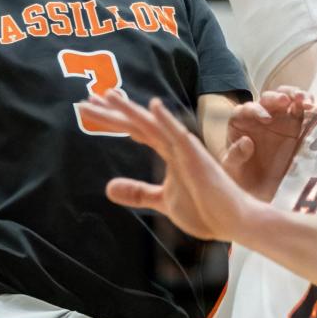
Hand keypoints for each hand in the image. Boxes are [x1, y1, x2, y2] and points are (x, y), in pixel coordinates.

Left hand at [80, 92, 260, 242]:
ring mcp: (186, 149)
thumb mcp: (163, 201)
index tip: (89, 109)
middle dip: (111, 112)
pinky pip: (180, 136)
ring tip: (107, 95)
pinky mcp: (197, 158)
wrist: (232, 222)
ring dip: (130, 110)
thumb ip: (139, 192)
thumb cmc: (204, 209)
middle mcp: (174, 144)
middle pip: (138, 123)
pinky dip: (167, 120)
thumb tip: (108, 188)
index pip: (135, 129)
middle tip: (84, 100)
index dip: (112, 119)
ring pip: (153, 124)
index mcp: (167, 151)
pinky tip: (154, 106)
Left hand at [221, 86, 310, 201]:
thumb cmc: (243, 178)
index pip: (246, 110)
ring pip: (286, 98)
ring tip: (304, 100)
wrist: (262, 192)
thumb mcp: (233, 170)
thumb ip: (236, 156)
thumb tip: (247, 141)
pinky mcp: (295, 124)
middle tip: (286, 101)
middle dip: (276, 97)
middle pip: (267, 99)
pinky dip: (307, 105)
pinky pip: (301, 109)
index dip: (255, 110)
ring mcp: (279, 118)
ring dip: (294, 95)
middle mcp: (259, 116)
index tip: (266, 119)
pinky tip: (314, 107)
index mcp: (240, 123)